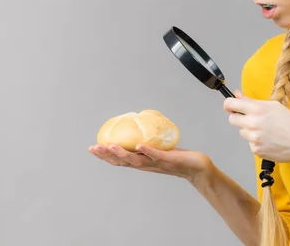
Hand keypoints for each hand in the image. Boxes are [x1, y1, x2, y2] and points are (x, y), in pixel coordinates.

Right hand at [88, 143, 213, 183]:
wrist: (197, 167)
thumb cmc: (178, 157)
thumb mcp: (159, 148)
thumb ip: (149, 141)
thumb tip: (142, 122)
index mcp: (142, 162)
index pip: (120, 160)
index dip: (105, 155)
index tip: (92, 148)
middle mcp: (146, 165)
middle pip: (122, 162)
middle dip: (106, 155)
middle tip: (93, 148)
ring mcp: (156, 163)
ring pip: (136, 160)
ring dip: (122, 154)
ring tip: (110, 146)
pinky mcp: (168, 159)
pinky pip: (156, 155)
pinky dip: (147, 150)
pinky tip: (139, 145)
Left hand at [224, 90, 289, 162]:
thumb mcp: (273, 106)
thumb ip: (251, 101)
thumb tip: (236, 94)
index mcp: (257, 110)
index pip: (230, 104)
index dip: (228, 104)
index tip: (231, 106)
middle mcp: (252, 124)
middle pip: (232, 119)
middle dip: (238, 118)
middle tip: (251, 118)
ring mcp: (253, 138)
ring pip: (241, 132)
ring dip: (249, 130)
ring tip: (264, 130)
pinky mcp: (255, 150)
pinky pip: (249, 143)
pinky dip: (256, 141)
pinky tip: (268, 139)